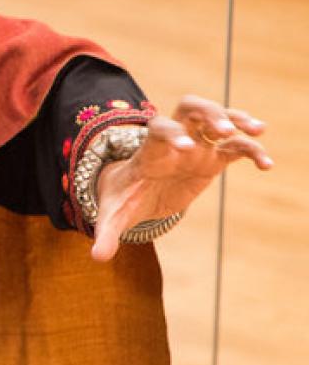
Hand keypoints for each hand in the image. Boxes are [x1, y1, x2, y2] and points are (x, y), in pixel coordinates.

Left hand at [91, 95, 271, 261]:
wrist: (135, 191)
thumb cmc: (123, 197)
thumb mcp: (113, 215)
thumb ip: (107, 232)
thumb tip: (98, 257)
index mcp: (149, 150)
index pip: (159, 129)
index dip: (171, 134)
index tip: (185, 148)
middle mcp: (174, 140)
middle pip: (190, 108)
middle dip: (209, 112)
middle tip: (225, 129)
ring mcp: (195, 146)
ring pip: (216, 118)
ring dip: (235, 119)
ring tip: (257, 131)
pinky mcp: (212, 159)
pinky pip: (234, 147)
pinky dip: (250, 150)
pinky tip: (266, 164)